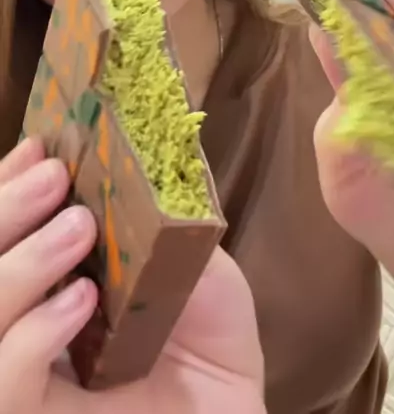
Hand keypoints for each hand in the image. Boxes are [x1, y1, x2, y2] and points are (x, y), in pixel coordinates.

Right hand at [0, 138, 263, 413]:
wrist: (234, 402)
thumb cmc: (207, 327)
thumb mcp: (186, 249)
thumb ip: (150, 206)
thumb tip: (126, 143)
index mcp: (48, 274)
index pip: (2, 230)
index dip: (5, 186)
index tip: (39, 147)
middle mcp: (24, 318)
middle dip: (3, 211)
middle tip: (52, 177)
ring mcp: (26, 373)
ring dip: (17, 266)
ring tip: (79, 228)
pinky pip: (6, 386)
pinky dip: (33, 335)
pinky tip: (81, 301)